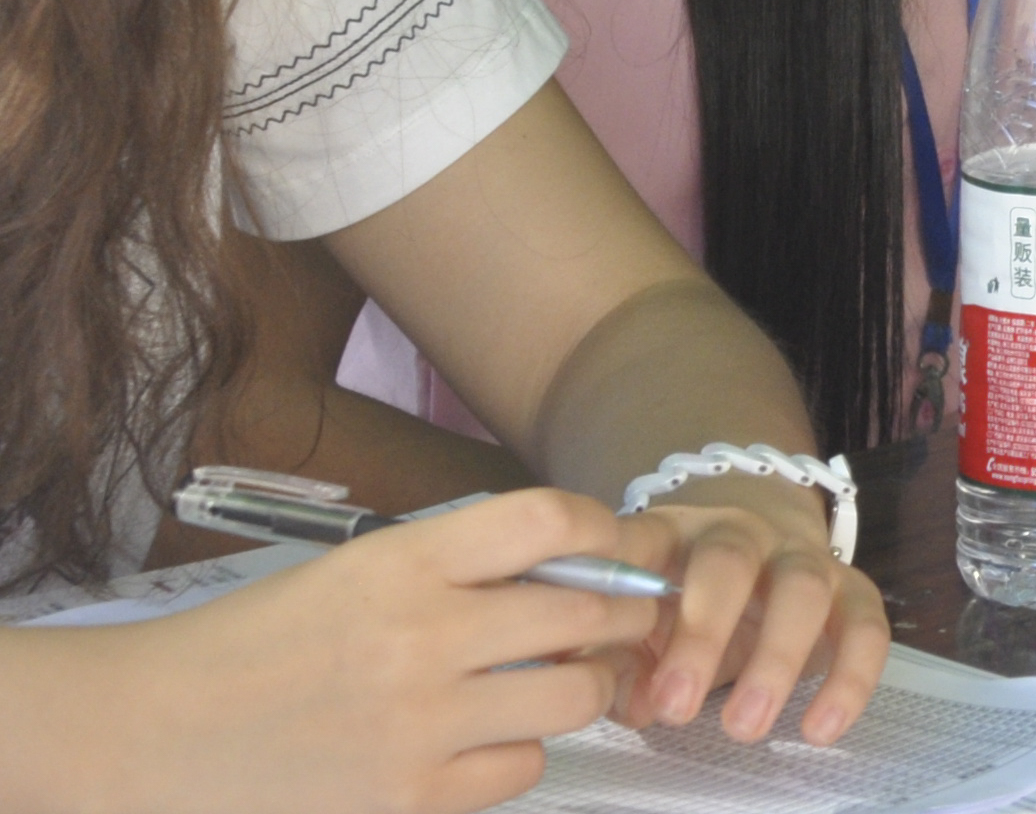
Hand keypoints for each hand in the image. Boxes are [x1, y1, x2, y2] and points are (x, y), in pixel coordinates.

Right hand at [76, 487, 657, 813]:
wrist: (146, 733)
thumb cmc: (251, 644)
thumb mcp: (353, 571)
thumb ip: (455, 567)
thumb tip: (573, 572)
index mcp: (401, 563)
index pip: (547, 522)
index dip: (603, 531)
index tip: (613, 547)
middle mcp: (420, 637)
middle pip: (584, 616)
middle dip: (617, 616)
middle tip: (612, 622)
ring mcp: (419, 725)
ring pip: (572, 698)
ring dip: (575, 688)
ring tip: (546, 684)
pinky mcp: (409, 798)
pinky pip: (522, 769)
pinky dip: (518, 753)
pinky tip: (481, 740)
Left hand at [604, 485, 888, 746]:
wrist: (759, 543)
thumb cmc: (679, 596)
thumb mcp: (635, 622)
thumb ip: (617, 660)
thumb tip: (638, 703)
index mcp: (672, 534)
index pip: (640, 543)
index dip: (618, 583)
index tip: (594, 632)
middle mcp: (743, 533)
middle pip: (729, 561)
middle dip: (704, 633)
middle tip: (677, 708)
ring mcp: (804, 557)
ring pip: (804, 589)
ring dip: (775, 660)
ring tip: (744, 729)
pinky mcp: (853, 589)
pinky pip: (867, 625)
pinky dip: (851, 677)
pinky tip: (820, 730)